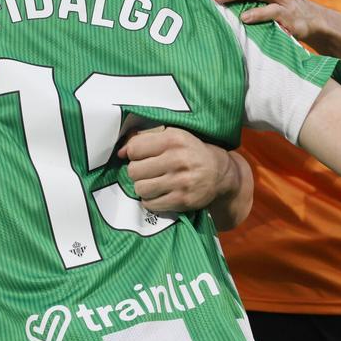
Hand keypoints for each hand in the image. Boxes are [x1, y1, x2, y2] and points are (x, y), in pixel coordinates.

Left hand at [117, 127, 239, 212]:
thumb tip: (120, 152)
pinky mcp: (183, 200)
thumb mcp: (173, 136)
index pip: (134, 149)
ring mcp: (180, 181)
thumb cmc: (190, 152)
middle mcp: (177, 159)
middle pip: (134, 171)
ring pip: (140, 188)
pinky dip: (151, 200)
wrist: (220, 173)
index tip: (141, 157)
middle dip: (137, 172)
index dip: (133, 155)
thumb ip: (145, 139)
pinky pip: (150, 204)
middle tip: (148, 172)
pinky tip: (160, 194)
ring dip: (143, 187)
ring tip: (153, 183)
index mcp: (173, 139)